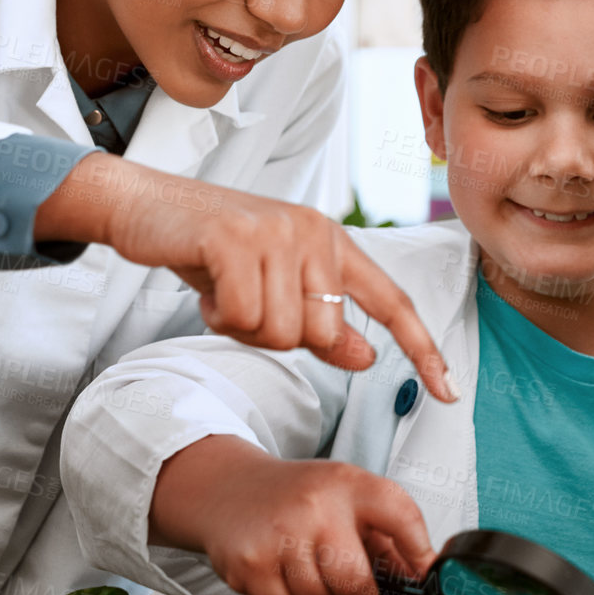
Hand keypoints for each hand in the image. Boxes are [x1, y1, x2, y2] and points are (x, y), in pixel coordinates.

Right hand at [35, 152, 455, 399]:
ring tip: (224, 292)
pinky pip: (244, 317)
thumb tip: (367, 358)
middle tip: (243, 304)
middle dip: (276, 336)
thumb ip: (321, 323)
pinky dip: (219, 317)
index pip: (390, 300)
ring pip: (282, 333)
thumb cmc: (211, 249)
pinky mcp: (237, 239)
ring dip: (244, 327)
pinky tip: (206, 288)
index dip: (422, 347)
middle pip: (322, 334)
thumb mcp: (272, 286)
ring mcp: (278, 232)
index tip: (449, 389)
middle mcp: (314, 232)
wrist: (144, 205)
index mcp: (332, 242)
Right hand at [149, 435, 434, 594]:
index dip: (419, 551)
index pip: (399, 514)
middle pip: (355, 582)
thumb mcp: (346, 498)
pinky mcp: (249, 564)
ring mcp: (279, 536)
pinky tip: (282, 574)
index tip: (424, 574)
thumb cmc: (300, 499)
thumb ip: (386, 536)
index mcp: (349, 485)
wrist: (229, 490)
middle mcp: (316, 507)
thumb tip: (420, 577)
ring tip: (309, 571)